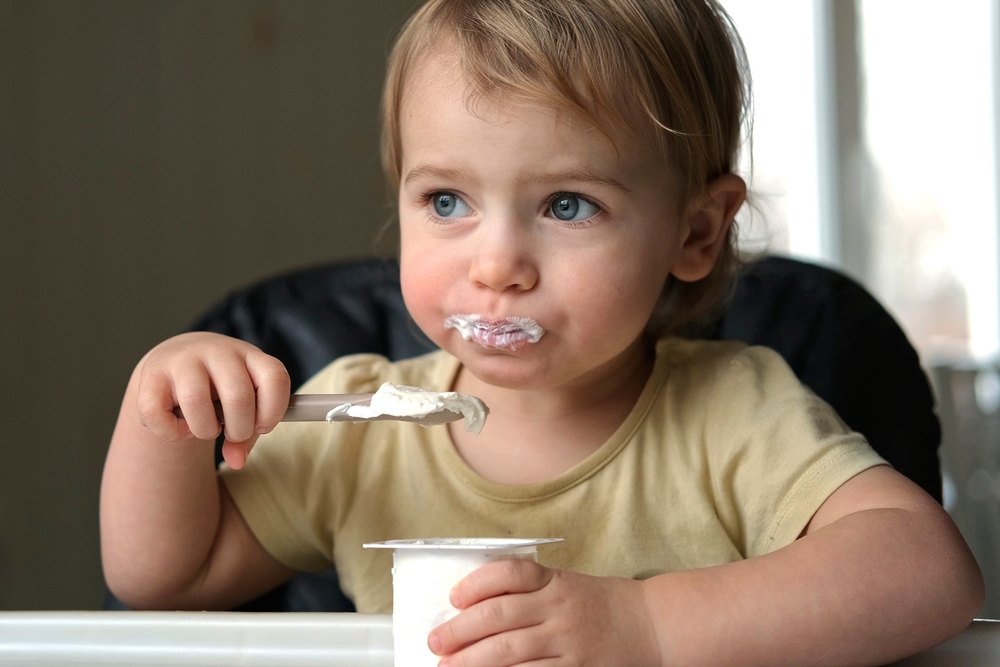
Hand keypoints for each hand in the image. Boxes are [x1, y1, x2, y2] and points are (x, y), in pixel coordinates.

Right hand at [135, 332, 289, 468]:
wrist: (175, 362)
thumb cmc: (218, 389)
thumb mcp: (242, 404)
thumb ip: (248, 434)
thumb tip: (236, 461)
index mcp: (249, 355)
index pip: (274, 377)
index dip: (273, 410)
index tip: (262, 426)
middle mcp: (217, 351)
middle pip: (238, 396)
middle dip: (240, 429)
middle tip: (234, 433)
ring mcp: (183, 359)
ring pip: (195, 400)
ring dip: (205, 429)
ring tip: (207, 429)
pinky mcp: (152, 374)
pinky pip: (157, 413)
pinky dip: (172, 432)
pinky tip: (182, 428)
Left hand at [428, 560, 661, 666]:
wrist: (651, 627)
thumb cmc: (601, 605)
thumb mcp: (566, 585)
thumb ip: (528, 592)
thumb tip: (472, 607)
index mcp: (555, 582)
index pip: (510, 574)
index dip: (477, 583)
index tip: (454, 596)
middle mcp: (560, 610)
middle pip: (499, 617)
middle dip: (459, 631)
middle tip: (435, 641)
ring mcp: (568, 644)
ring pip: (509, 653)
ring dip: (472, 662)